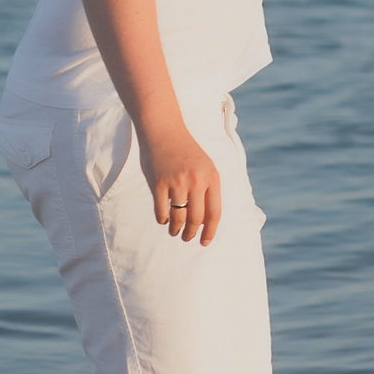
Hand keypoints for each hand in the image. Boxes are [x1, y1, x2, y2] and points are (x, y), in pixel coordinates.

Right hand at [140, 121, 220, 244]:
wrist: (164, 131)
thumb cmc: (186, 151)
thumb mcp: (205, 167)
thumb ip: (208, 190)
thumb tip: (206, 221)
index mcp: (212, 177)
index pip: (215, 213)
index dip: (211, 231)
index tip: (205, 242)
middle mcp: (196, 181)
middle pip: (196, 219)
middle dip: (192, 233)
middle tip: (187, 238)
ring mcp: (177, 182)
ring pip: (178, 217)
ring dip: (176, 229)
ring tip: (174, 231)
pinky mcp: (159, 183)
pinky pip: (162, 211)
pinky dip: (163, 219)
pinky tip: (163, 220)